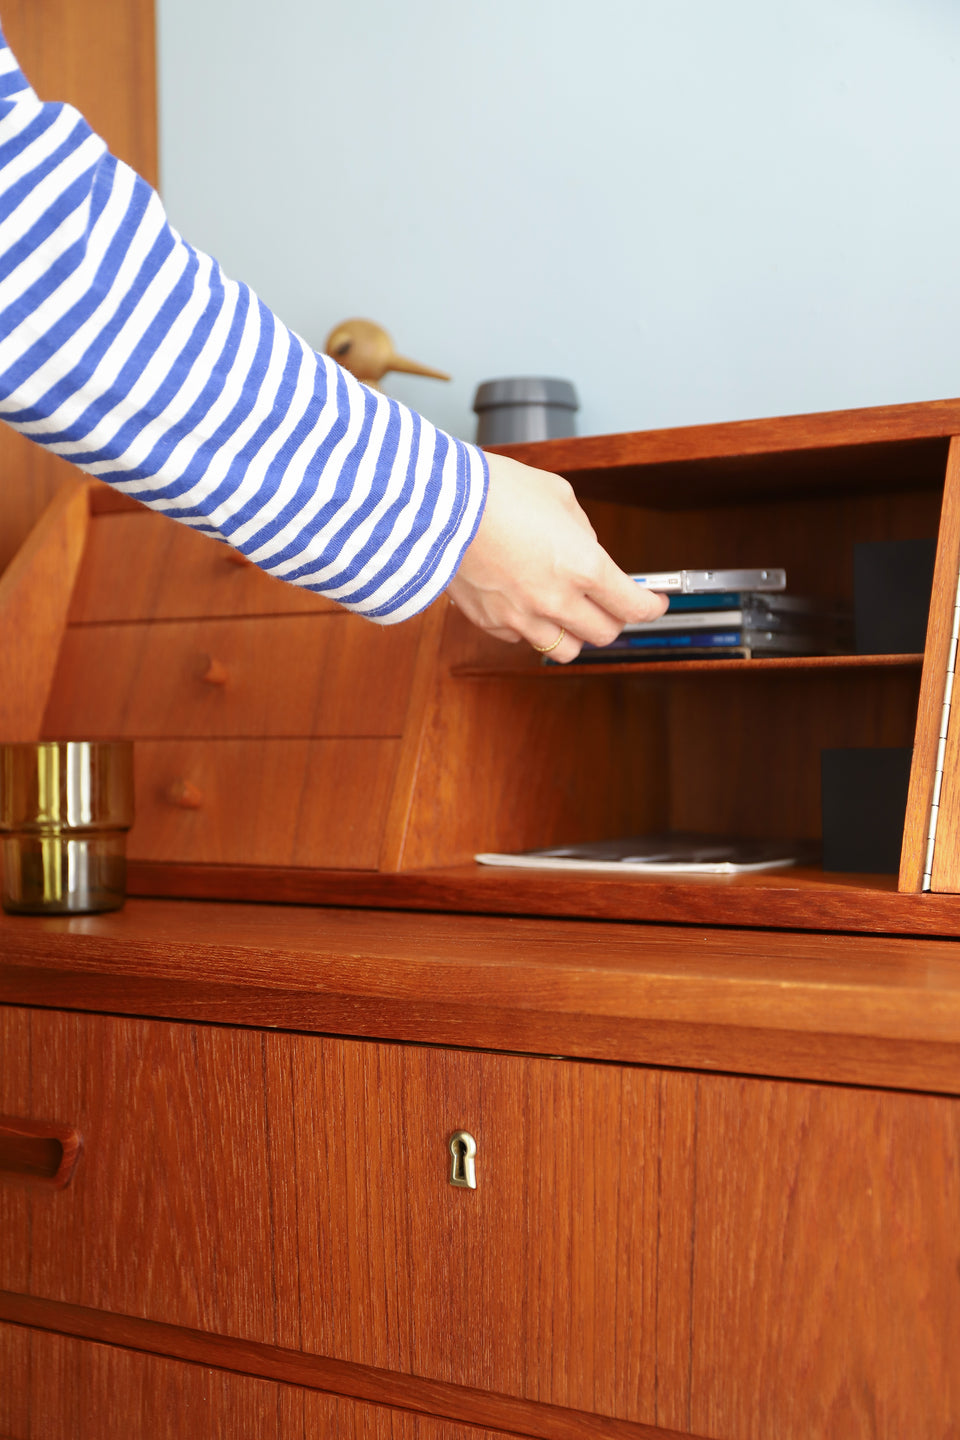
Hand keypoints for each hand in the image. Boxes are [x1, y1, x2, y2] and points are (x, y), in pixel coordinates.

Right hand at [446, 451, 667, 662]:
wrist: (437, 506)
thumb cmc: (497, 492)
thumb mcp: (559, 496)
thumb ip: (583, 532)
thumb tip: (588, 551)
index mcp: (584, 567)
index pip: (633, 607)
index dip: (652, 607)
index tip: (654, 602)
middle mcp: (557, 600)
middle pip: (605, 635)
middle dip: (614, 619)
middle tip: (610, 603)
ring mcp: (522, 617)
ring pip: (566, 650)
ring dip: (575, 633)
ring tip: (568, 612)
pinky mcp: (491, 623)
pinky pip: (524, 639)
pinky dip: (533, 628)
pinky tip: (526, 603)